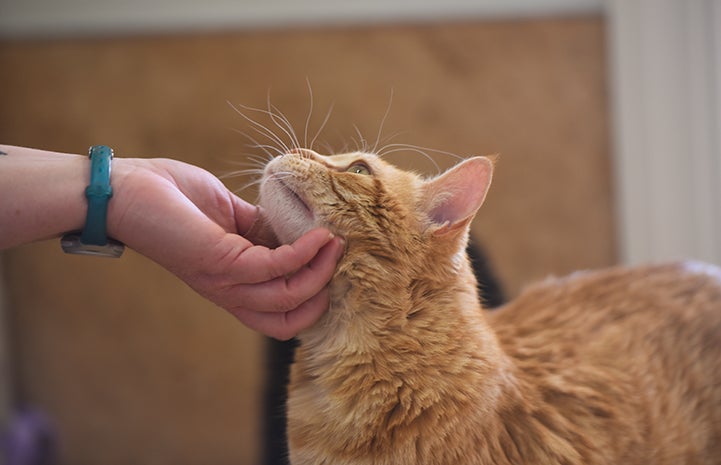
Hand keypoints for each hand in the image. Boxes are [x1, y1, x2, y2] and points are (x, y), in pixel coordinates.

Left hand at [108, 157, 344, 339]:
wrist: (126, 189)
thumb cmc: (172, 196)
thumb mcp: (228, 214)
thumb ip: (260, 226)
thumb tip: (296, 225)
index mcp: (231, 283)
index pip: (279, 314)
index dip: (312, 298)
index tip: (333, 263)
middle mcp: (229, 291)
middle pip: (288, 322)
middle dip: (322, 295)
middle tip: (341, 259)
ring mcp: (224, 281)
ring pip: (288, 299)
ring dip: (321, 272)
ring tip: (336, 242)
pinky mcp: (220, 261)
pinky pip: (276, 267)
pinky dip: (305, 253)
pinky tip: (318, 234)